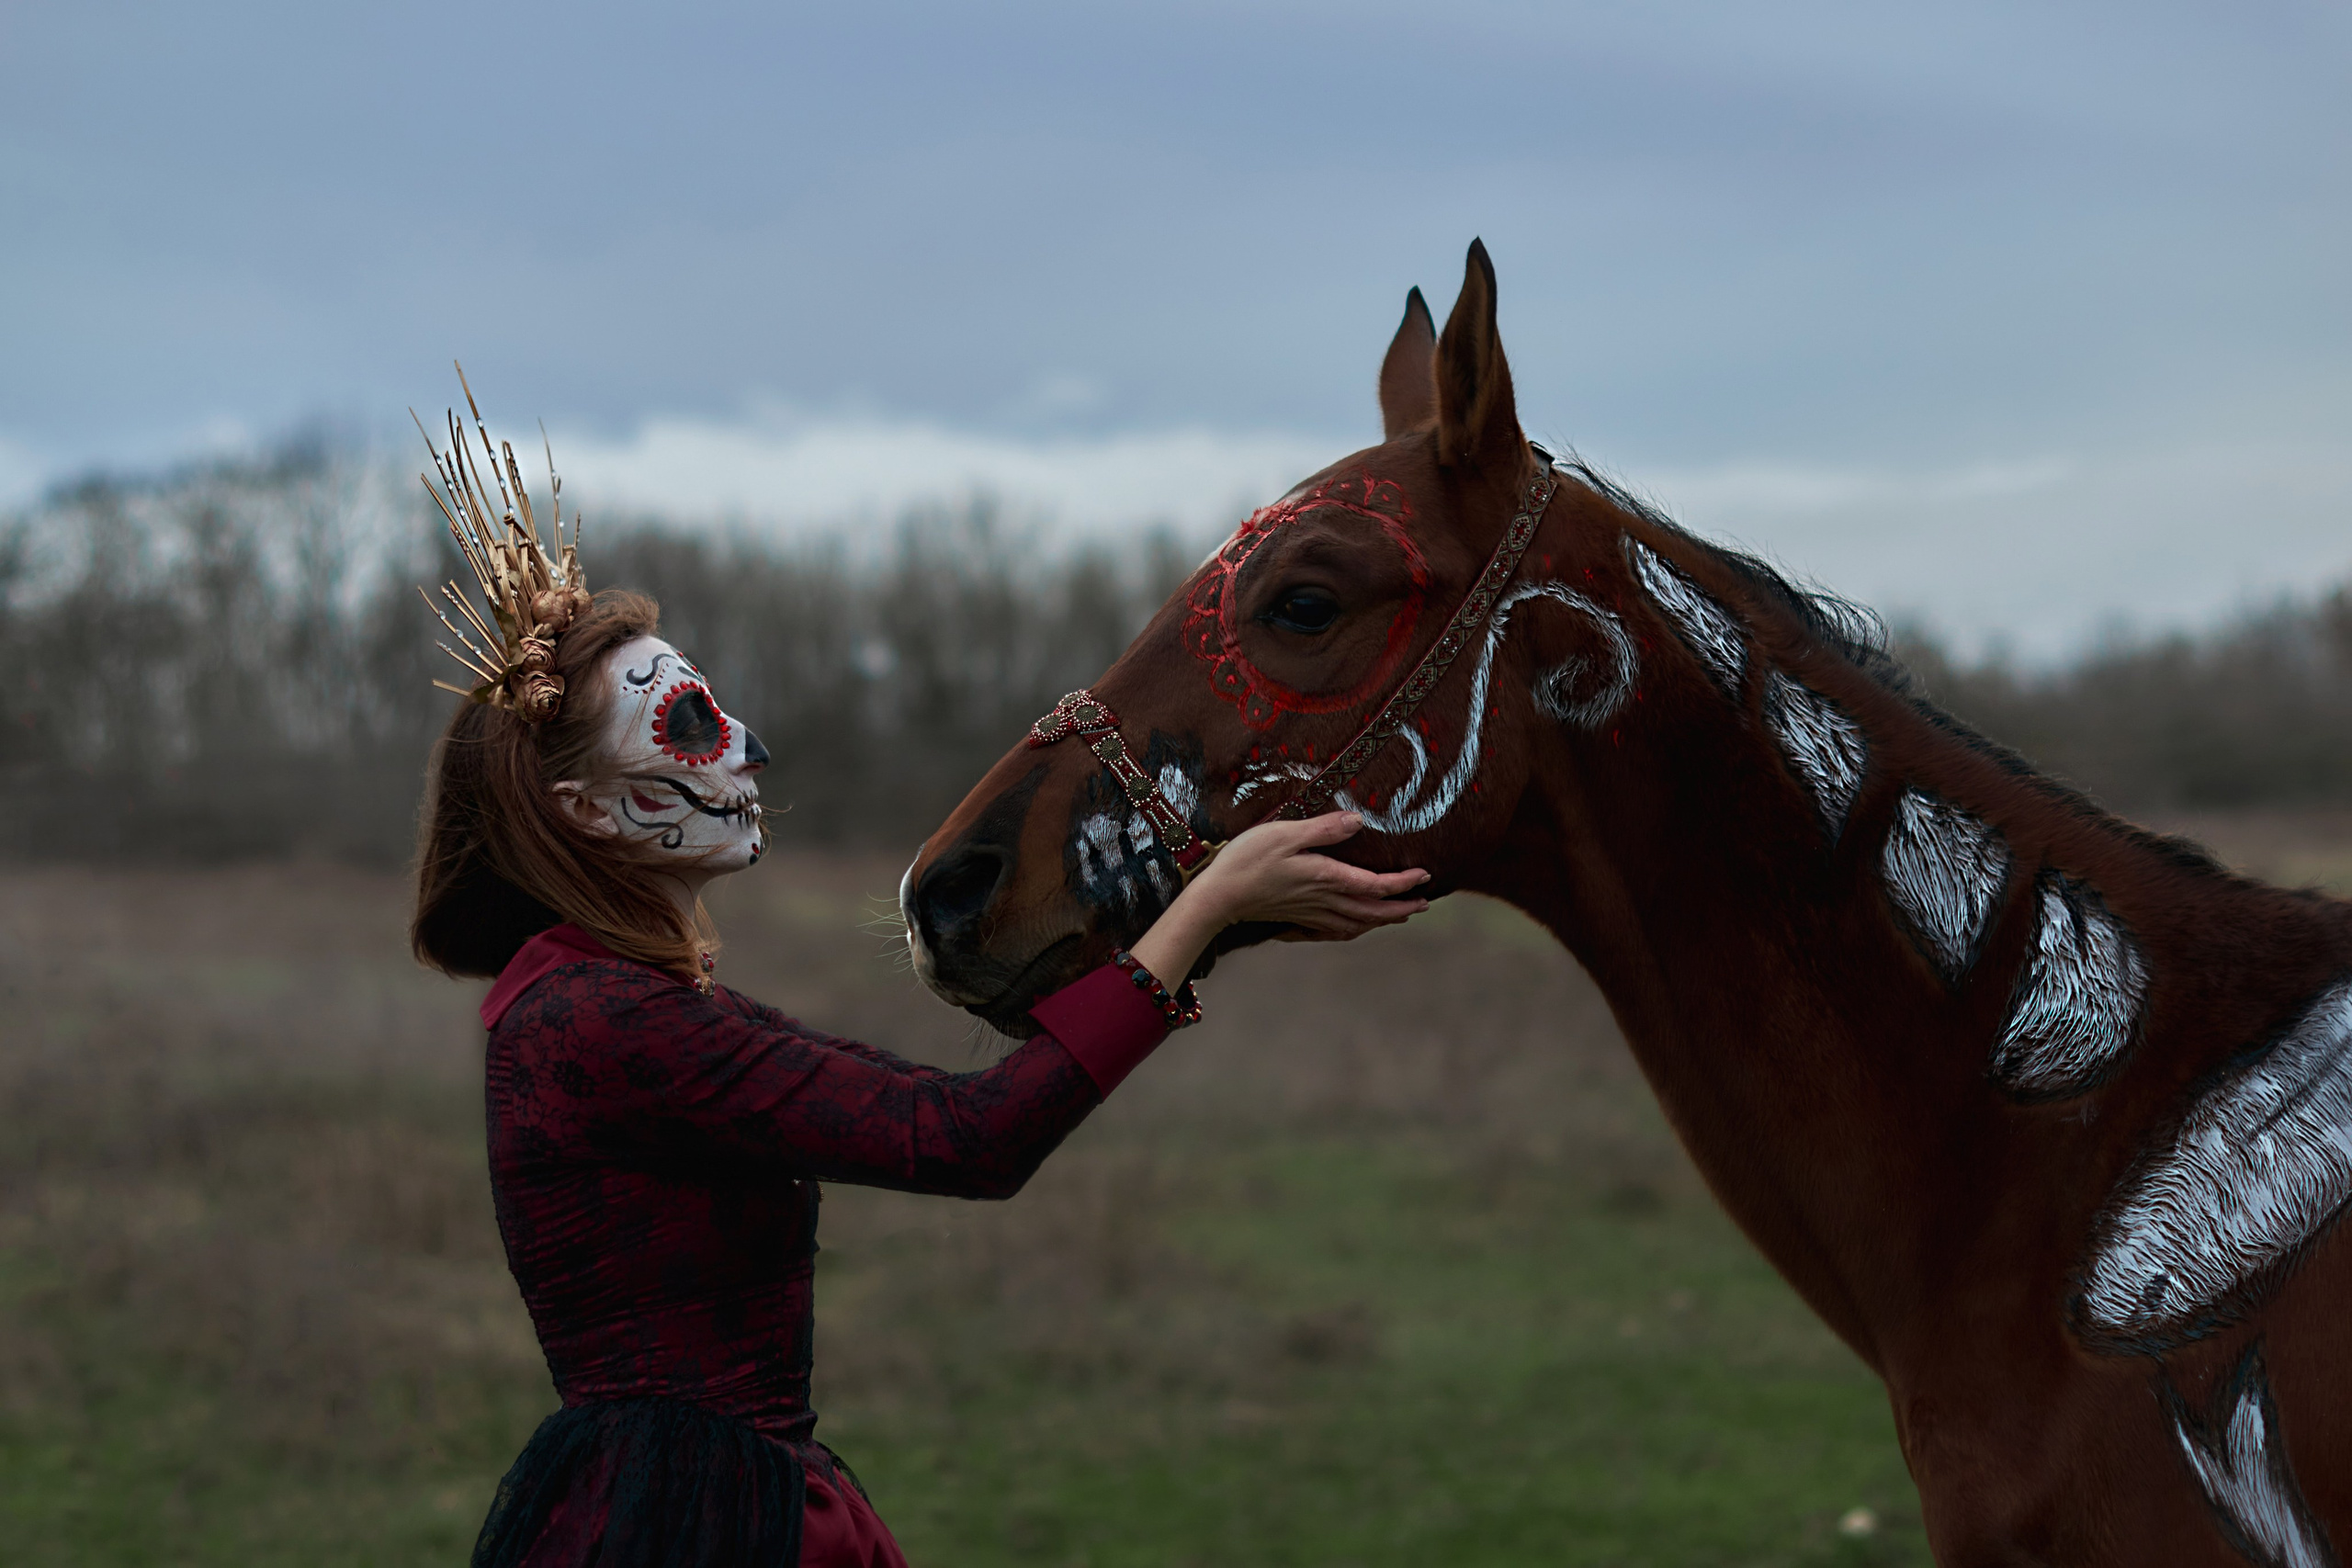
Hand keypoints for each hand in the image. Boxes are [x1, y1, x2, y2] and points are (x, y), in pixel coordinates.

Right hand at [1126, 812, 1428, 991]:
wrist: (1218, 897)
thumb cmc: (1247, 860)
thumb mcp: (1285, 833)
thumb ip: (1324, 829)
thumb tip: (1359, 820)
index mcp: (1326, 878)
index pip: (1375, 885)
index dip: (1403, 883)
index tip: (1425, 875)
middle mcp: (1323, 900)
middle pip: (1372, 911)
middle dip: (1401, 907)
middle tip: (1424, 902)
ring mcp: (1309, 913)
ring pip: (1356, 923)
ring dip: (1381, 920)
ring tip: (1399, 915)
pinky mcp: (1295, 919)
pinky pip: (1333, 931)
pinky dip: (1353, 931)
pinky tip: (1354, 928)